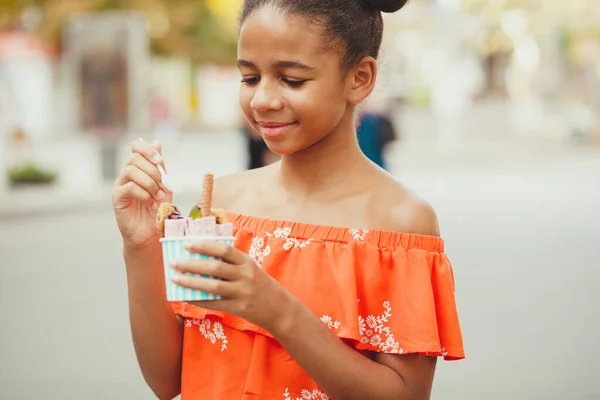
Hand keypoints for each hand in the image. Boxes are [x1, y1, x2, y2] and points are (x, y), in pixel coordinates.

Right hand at [113, 138, 171, 248]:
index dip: (148, 150)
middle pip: (135, 158)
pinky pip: (129, 187)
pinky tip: (150, 202)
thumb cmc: (158, 209)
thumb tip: (157, 142)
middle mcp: (128, 174)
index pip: (137, 147)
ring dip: (150, 183)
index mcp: (140, 168)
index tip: (160, 162)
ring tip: (158, 196)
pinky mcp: (117, 198)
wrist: (151, 233)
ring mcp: (121, 185)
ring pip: (131, 171)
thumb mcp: (165, 186)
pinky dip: (143, 194)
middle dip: (153, 171)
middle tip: (163, 186)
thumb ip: (161, 167)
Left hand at [170, 240, 293, 332]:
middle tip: (174, 262)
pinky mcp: (239, 308)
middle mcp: (245, 275)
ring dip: (192, 282)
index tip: (187, 244)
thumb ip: (231, 264)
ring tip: (175, 279)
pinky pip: (214, 303)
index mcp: (247, 262)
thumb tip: (201, 259)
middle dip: (192, 264)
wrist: (279, 308)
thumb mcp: (250, 269)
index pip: (224, 250)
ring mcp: (242, 292)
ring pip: (213, 286)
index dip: (204, 246)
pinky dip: (199, 300)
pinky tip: (186, 297)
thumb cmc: (260, 285)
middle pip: (215, 268)